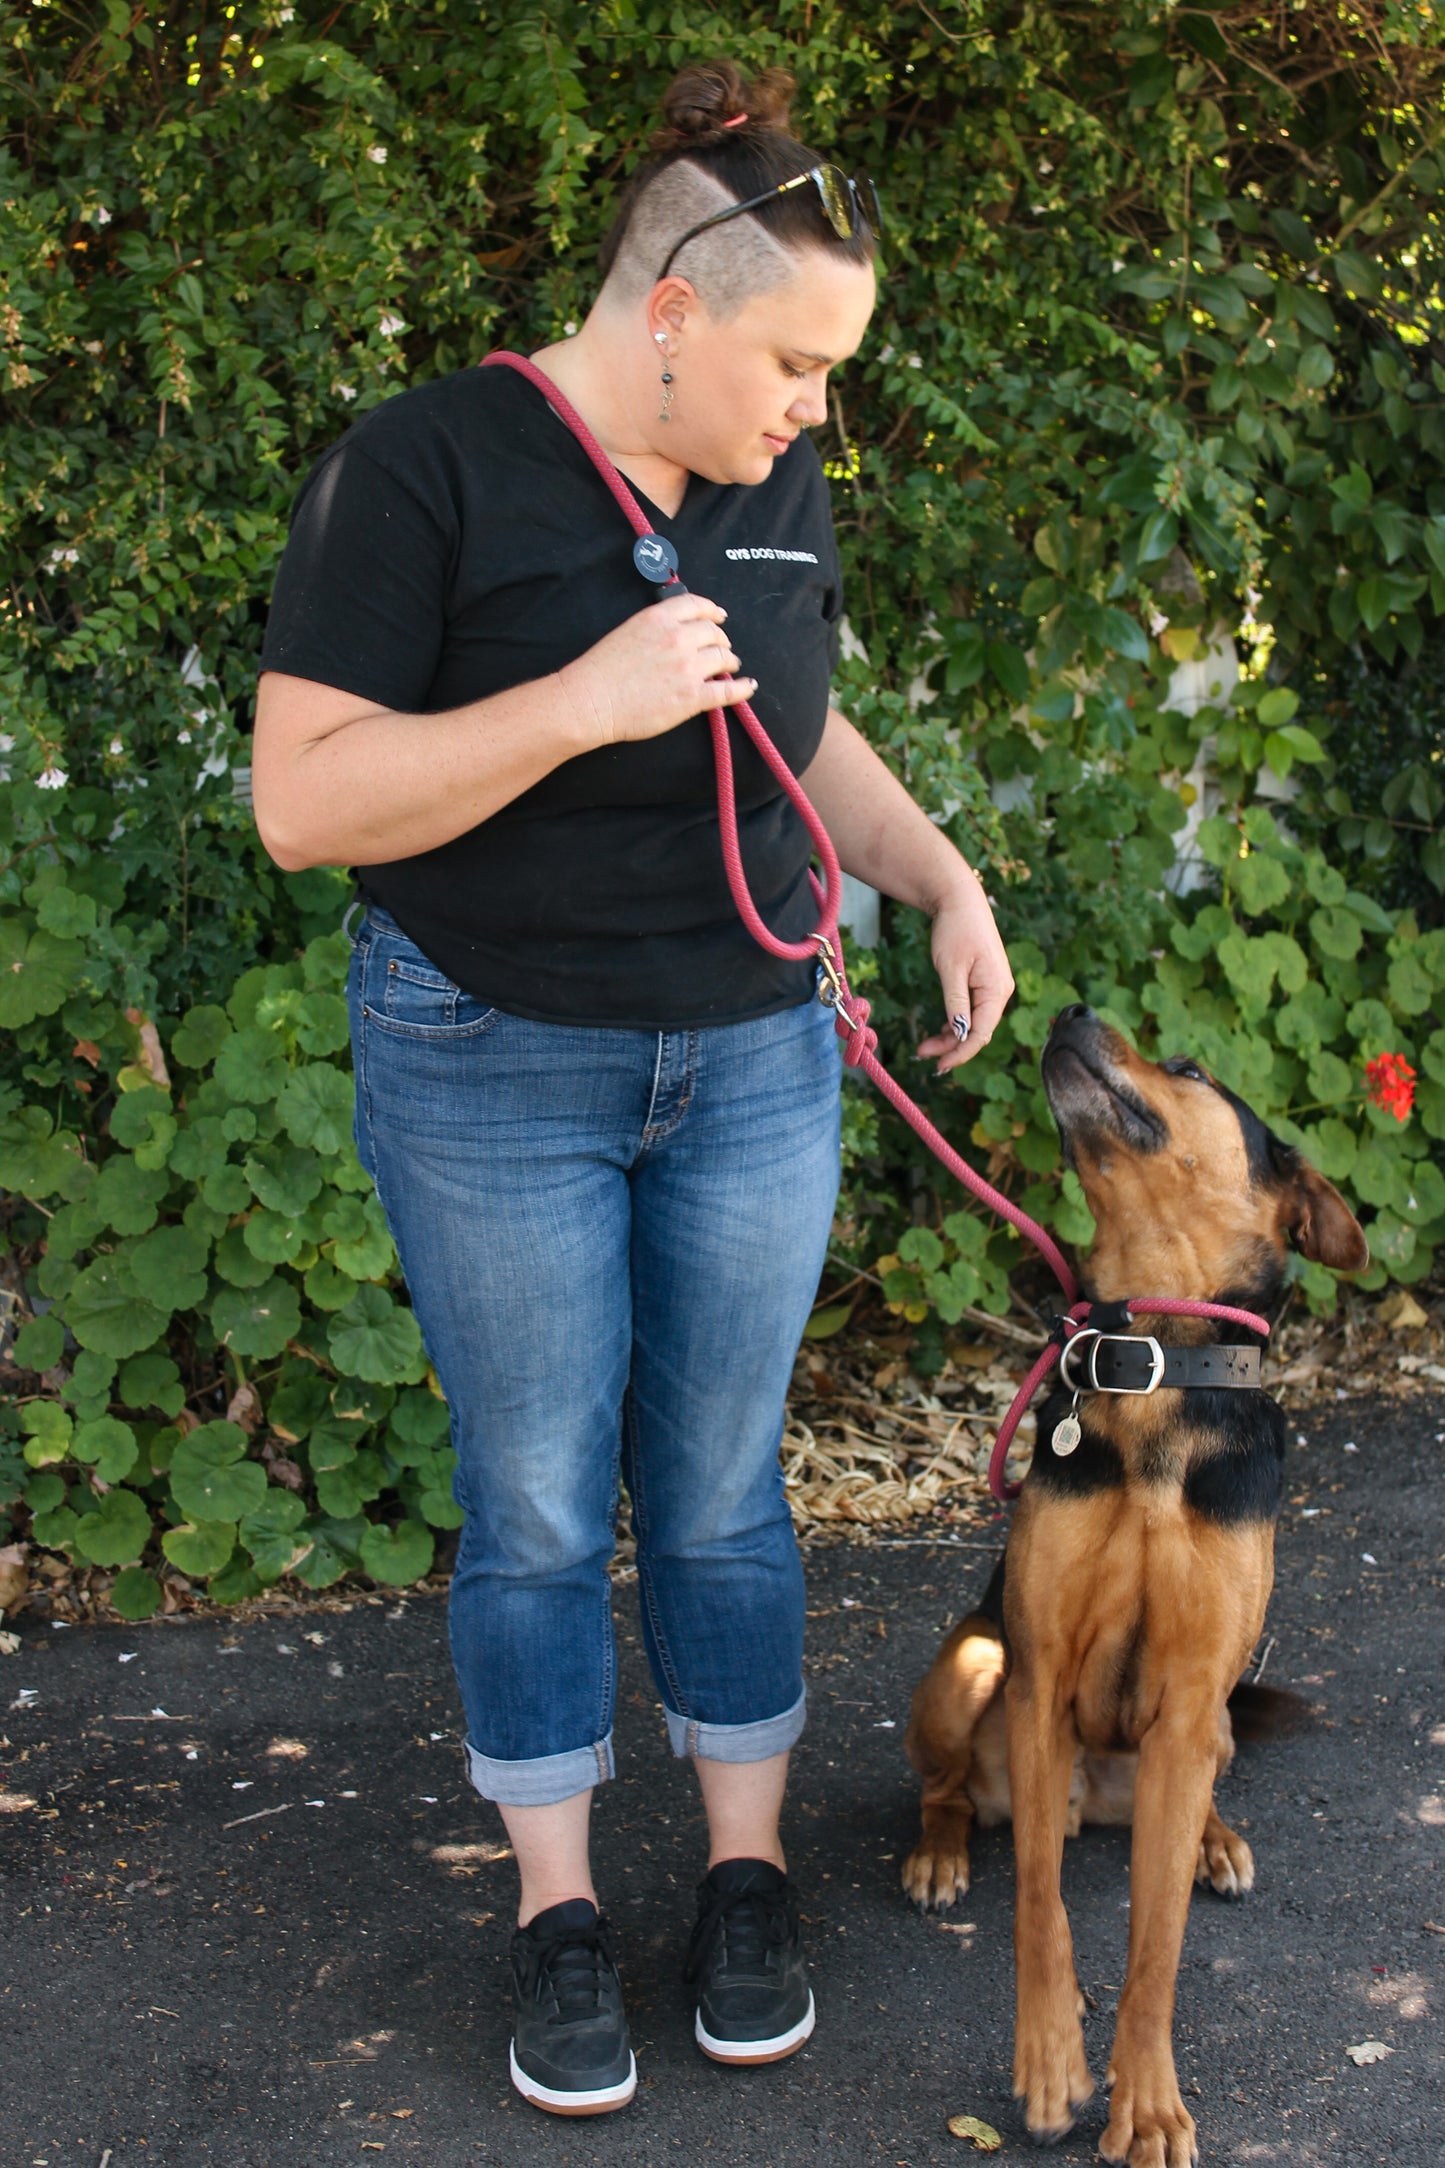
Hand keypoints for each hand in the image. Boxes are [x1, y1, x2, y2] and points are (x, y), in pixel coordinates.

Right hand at [559, 591, 756, 747]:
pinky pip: (728, 691)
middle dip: (721, 639)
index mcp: (659, 618)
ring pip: (724, 658)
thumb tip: (678, 633)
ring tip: (731, 667)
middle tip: (722, 648)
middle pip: (714, 632)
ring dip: (730, 661)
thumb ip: (656, 627)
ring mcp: (688, 667)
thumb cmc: (601, 670)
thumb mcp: (628, 631)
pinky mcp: (692, 697)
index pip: (697, 605)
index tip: (719, 616)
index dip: (712, 611)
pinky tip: (748, 686)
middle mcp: (678, 638)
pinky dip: (742, 688)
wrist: (592, 700)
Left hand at [916, 873, 1014, 1073]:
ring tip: (925, 1046)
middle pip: (978, 1031)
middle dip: (952, 1046)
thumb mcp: (950, 968)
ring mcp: (994, 987)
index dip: (960, 1053)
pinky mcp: (985, 983)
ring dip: (952, 1036)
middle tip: (922, 1055)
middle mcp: (1000, 991)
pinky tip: (940, 1030)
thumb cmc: (954, 930)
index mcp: (997, 990)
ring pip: (975, 1023)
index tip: (939, 1066)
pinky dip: (956, 1022)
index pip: (981, 1033)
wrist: (959, 899)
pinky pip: (973, 1011)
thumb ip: (956, 1003)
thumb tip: (959, 1034)